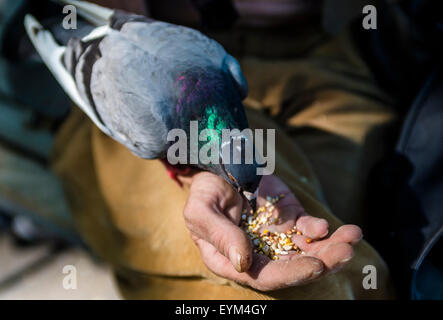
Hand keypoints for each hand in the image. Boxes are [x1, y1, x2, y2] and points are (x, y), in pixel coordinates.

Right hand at [183, 172, 362, 290]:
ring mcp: (276, 236)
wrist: (216, 167)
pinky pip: (309, 228)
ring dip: (332, 247)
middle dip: (323, 261)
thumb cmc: (203, 193)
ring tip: (352, 237)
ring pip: (309, 249)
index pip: (266, 275)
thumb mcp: (201, 212)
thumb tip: (244, 262)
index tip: (315, 265)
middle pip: (295, 266)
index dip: (291, 273)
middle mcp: (260, 253)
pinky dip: (320, 228)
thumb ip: (221, 236)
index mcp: (234, 259)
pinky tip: (327, 226)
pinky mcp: (288, 218)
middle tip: (346, 252)